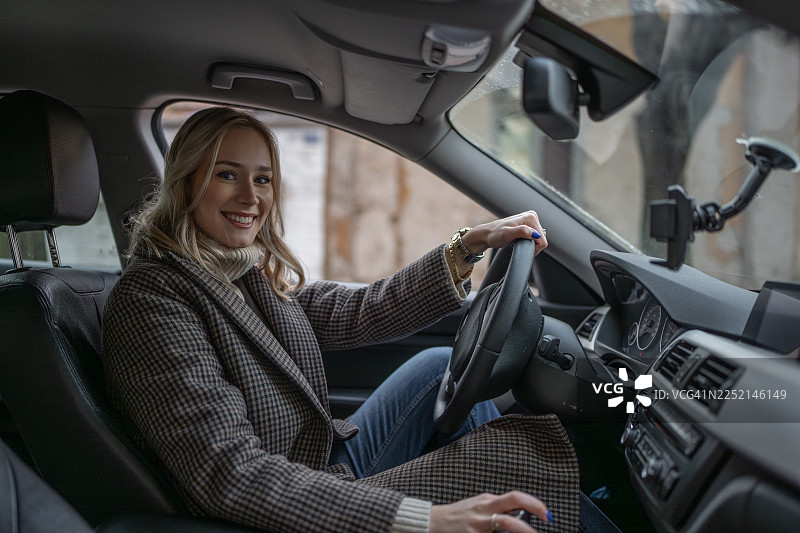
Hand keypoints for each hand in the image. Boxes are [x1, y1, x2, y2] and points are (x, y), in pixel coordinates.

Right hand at [429, 491, 551, 532]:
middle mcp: (485, 508)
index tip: (546, 513)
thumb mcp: (477, 507)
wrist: (433, 522)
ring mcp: (479, 523)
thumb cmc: (457, 516)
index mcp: (488, 500)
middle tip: (547, 518)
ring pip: (507, 522)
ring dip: (523, 529)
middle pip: (514, 502)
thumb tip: (517, 515)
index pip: (516, 497)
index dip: (534, 503)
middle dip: (534, 509)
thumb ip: (495, 509)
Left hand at [461, 211, 547, 257]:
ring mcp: (530, 220)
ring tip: (518, 241)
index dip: (534, 248)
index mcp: (530, 217)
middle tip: (518, 244)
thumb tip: (534, 233)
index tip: (522, 247)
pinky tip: (519, 239)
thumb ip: (521, 232)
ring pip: (539, 238)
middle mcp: (532, 216)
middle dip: (532, 245)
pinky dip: (528, 241)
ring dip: (530, 243)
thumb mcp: (506, 234)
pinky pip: (535, 236)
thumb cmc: (494, 235)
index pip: (542, 239)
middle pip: (542, 238)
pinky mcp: (528, 224)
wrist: (487, 234)